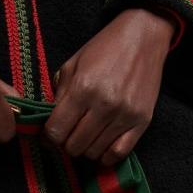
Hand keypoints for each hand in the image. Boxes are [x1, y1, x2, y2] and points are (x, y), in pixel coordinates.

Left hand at [45, 8, 175, 166]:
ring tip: (87, 136)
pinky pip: (119, 154)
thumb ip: (59, 96)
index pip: (56, 131)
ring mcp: (124, 115)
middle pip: (74, 147)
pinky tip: (102, 145)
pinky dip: (106, 156)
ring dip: (86, 149)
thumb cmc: (104, 49)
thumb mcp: (73, 65)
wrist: (143, 36)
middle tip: (70, 134)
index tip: (50, 135)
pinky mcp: (142, 122)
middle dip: (67, 143)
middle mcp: (104, 105)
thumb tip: (49, 125)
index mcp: (83, 88)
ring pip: (94, 153)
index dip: (49, 137)